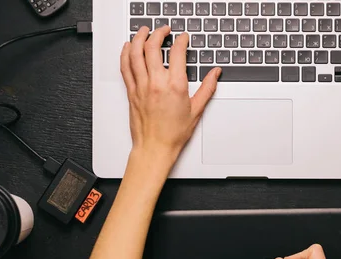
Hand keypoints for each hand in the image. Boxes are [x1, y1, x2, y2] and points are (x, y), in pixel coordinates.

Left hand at [120, 26, 221, 160]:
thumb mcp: (196, 110)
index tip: (183, 38)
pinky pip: (125, 67)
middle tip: (164, 30)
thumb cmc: (173, 134)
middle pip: (153, 47)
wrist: (155, 148)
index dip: (181, 40)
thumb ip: (207, 88)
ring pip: (135, 53)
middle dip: (158, 33)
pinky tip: (129, 47)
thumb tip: (215, 74)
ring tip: (144, 31)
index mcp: (174, 86)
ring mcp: (141, 86)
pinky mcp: (131, 92)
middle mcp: (156, 83)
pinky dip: (126, 53)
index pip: (177, 52)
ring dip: (139, 38)